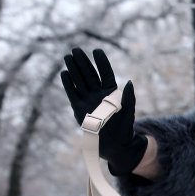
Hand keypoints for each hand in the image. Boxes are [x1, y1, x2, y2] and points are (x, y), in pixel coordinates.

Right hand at [60, 46, 147, 175]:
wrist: (114, 146)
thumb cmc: (124, 129)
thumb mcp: (129, 113)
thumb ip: (129, 98)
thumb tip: (129, 82)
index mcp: (112, 93)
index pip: (106, 73)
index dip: (101, 62)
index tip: (96, 50)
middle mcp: (99, 95)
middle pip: (90, 75)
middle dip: (83, 62)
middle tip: (75, 49)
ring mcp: (88, 101)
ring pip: (80, 81)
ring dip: (74, 69)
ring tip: (68, 56)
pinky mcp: (79, 109)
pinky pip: (73, 94)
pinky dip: (69, 84)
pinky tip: (64, 73)